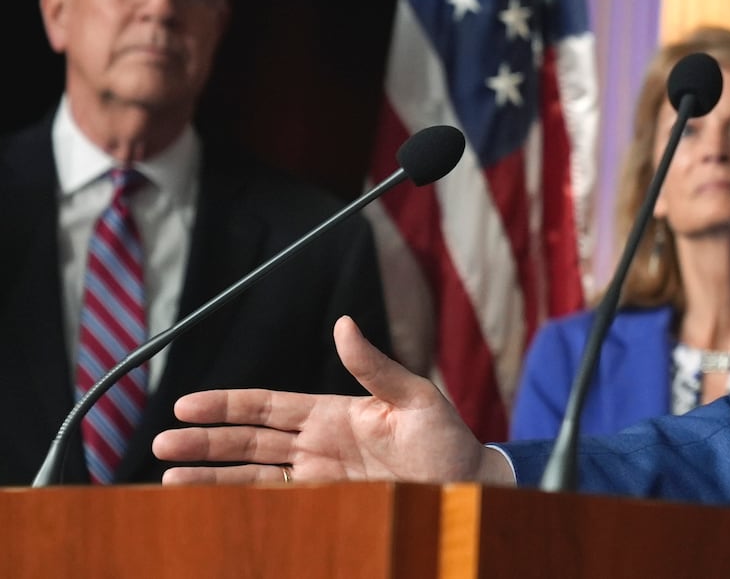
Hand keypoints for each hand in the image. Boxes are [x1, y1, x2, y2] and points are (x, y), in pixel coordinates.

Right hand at [153, 315, 513, 485]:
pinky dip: (242, 502)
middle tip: (161, 442)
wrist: (469, 486)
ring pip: (252, 473)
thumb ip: (376, 367)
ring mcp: (320, 476)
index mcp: (334, 412)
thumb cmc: (447, 440)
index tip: (187, 403)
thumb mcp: (416, 397)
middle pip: (249, 440)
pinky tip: (211, 504)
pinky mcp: (327, 504)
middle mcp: (318, 443)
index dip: (228, 404)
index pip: (268, 405)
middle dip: (205, 440)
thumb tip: (343, 324)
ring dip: (211, 474)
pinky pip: (276, 502)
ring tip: (168, 477)